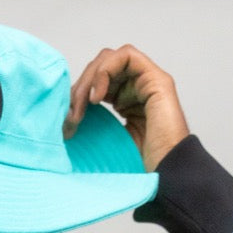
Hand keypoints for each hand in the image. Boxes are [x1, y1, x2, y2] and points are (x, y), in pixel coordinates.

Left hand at [64, 45, 188, 170]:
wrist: (167, 176)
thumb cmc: (142, 170)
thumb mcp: (108, 144)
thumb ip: (93, 128)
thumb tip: (65, 125)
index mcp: (127, 102)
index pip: (98, 81)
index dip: (79, 94)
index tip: (69, 122)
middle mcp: (137, 88)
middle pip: (102, 67)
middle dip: (80, 87)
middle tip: (71, 116)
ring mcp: (148, 82)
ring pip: (111, 58)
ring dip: (89, 78)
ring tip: (82, 107)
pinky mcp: (157, 80)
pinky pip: (126, 56)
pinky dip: (105, 71)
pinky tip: (96, 97)